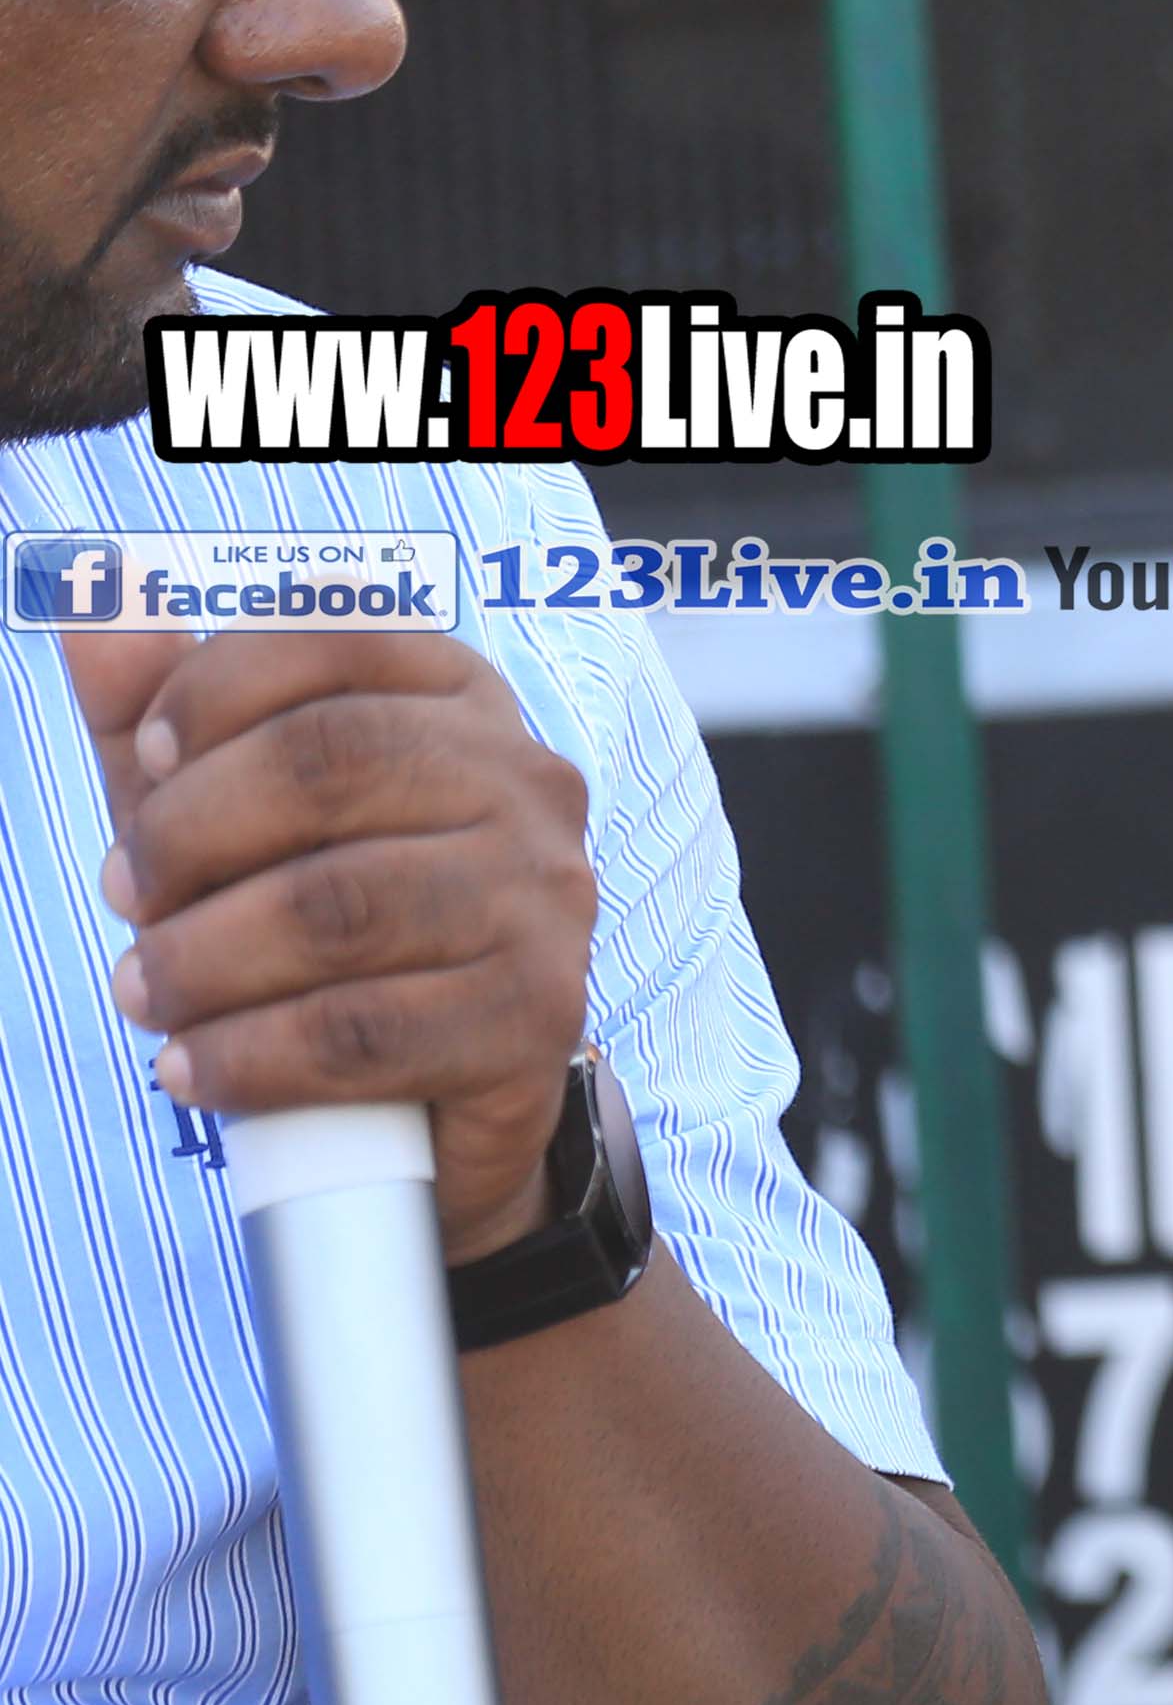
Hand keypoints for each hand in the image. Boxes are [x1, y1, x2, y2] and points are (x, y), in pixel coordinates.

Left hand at [73, 626, 594, 1256]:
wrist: (433, 1096)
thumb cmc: (320, 921)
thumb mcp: (230, 811)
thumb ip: (163, 713)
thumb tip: (96, 608)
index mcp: (460, 699)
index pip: (337, 640)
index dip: (213, 691)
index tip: (146, 763)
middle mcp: (526, 779)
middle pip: (335, 758)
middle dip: (191, 830)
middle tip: (126, 895)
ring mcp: (545, 895)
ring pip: (343, 902)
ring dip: (203, 957)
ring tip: (143, 992)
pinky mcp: (534, 1012)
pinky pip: (366, 1029)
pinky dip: (250, 1054)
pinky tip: (193, 1066)